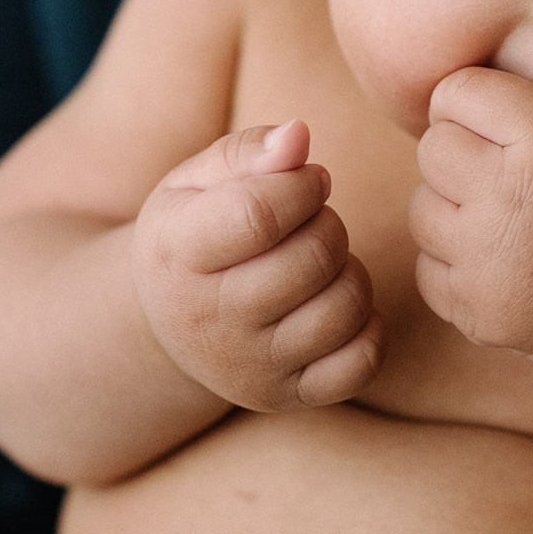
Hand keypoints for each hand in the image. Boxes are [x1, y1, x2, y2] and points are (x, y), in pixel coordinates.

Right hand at [132, 118, 384, 411]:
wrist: (165, 325)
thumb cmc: (192, 234)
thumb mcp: (197, 182)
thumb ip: (248, 152)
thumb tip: (300, 136)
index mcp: (178, 254)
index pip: (259, 214)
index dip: (303, 186)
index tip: (308, 181)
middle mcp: (208, 321)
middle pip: (311, 260)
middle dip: (329, 225)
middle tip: (312, 223)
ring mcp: (250, 367)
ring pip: (344, 308)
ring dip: (349, 272)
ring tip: (321, 263)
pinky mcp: (287, 397)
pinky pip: (361, 362)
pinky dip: (367, 327)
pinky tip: (335, 304)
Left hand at [410, 69, 532, 372]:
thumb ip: (531, 105)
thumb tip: (453, 89)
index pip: (458, 91)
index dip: (474, 105)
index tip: (496, 128)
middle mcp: (509, 195)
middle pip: (432, 147)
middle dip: (460, 157)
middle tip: (500, 179)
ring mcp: (485, 259)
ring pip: (421, 207)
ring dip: (453, 212)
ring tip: (503, 225)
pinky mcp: (472, 310)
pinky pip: (426, 267)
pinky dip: (454, 266)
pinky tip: (501, 266)